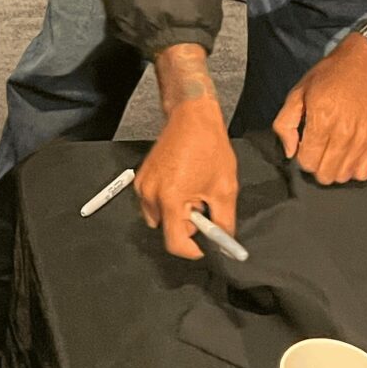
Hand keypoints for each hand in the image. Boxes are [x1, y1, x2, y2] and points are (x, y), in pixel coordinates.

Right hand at [136, 100, 239, 258]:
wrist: (192, 117)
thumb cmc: (208, 146)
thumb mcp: (224, 188)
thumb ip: (224, 222)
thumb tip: (223, 243)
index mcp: (170, 198)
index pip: (175, 242)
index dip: (192, 250)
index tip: (203, 246)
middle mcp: (151, 193)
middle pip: (167, 230)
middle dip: (187, 224)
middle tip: (203, 204)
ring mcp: (143, 185)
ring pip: (160, 218)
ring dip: (177, 213)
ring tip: (193, 191)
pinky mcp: (141, 178)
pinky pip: (153, 203)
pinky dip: (168, 201)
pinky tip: (183, 183)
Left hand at [273, 34, 366, 184]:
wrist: (363, 65)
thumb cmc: (328, 77)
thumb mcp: (297, 93)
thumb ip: (285, 124)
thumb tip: (289, 152)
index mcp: (321, 120)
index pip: (307, 162)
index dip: (301, 156)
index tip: (304, 144)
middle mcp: (343, 133)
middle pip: (324, 174)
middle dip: (315, 165)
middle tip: (316, 149)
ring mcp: (361, 139)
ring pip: (342, 176)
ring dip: (333, 169)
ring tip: (330, 152)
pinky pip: (362, 173)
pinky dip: (352, 169)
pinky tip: (346, 156)